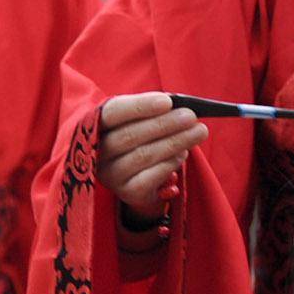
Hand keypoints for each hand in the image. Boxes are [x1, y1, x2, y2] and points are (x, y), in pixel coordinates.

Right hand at [98, 93, 205, 224]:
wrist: (135, 177)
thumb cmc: (139, 138)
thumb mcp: (140, 122)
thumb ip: (154, 112)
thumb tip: (180, 107)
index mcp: (96, 125)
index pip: (114, 112)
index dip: (140, 106)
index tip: (168, 101)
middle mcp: (98, 151)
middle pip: (131, 135)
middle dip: (165, 124)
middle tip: (191, 117)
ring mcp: (111, 174)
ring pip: (144, 155)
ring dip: (175, 142)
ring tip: (197, 132)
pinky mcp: (127, 192)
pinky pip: (151, 176)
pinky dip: (171, 163)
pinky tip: (183, 153)